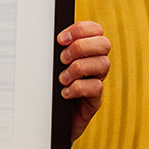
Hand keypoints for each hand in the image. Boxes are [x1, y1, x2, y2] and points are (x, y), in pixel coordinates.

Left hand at [57, 20, 110, 141]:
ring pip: (103, 64)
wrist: (48, 119)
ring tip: (62, 78)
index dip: (81, 30)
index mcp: (85, 51)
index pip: (95, 30)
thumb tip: (44, 35)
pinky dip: (78, 88)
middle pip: (104, 44)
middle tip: (62, 59)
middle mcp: (94, 64)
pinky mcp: (94, 100)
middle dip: (81, 47)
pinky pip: (96, 87)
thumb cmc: (47, 89)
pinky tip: (64, 92)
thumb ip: (53, 51)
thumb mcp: (49, 66)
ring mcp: (96, 81)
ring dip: (78, 68)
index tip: (60, 39)